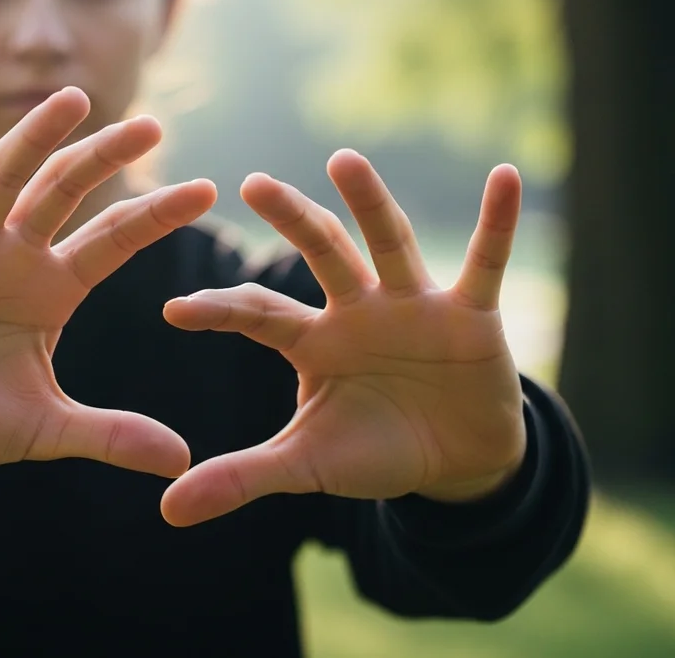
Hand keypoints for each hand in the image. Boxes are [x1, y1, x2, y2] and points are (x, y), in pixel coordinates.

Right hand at [0, 88, 215, 475]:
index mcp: (50, 290)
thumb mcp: (42, 429)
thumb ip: (107, 435)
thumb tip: (180, 462)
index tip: (207, 191)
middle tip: (152, 126)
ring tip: (72, 100)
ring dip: (33, 138)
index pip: (113, 240)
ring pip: (1, 178)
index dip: (156, 216)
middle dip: (105, 158)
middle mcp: (11, 256)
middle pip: (65, 192)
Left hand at [159, 151, 526, 525]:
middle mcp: (358, 309)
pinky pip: (486, 262)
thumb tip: (168, 513)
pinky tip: (506, 176)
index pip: (260, 314)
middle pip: (320, 254)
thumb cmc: (374, 450)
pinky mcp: (471, 314)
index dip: (221, 310)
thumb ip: (242, 478)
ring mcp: (414, 305)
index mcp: (313, 340)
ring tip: (343, 160)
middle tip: (252, 184)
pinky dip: (498, 223)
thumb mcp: (305, 465)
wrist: (454, 462)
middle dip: (290, 219)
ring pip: (388, 245)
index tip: (172, 310)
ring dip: (370, 204)